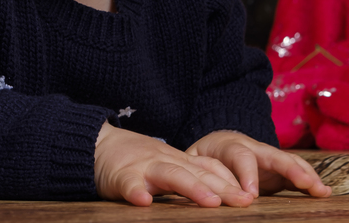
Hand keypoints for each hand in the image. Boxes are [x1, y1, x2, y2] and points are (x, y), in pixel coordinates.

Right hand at [93, 122, 256, 207]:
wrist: (98, 145)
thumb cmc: (135, 159)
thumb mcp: (167, 164)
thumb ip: (190, 175)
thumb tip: (222, 195)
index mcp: (178, 160)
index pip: (209, 168)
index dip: (230, 181)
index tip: (250, 196)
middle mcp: (165, 161)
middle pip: (198, 173)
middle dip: (222, 188)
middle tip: (244, 202)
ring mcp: (143, 167)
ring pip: (170, 175)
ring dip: (192, 188)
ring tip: (211, 203)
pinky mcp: (120, 176)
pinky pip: (129, 184)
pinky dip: (136, 191)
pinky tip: (143, 202)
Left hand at [186, 130, 331, 198]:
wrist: (216, 144)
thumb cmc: (202, 158)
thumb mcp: (193, 163)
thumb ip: (198, 173)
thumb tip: (199, 191)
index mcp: (229, 145)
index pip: (240, 156)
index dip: (247, 174)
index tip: (251, 196)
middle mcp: (253, 147)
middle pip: (274, 154)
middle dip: (291, 168)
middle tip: (306, 184)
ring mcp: (268, 157)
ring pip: (289, 162)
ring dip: (306, 175)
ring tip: (322, 191)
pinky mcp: (278, 169)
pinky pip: (296, 173)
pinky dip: (309, 181)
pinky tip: (324, 193)